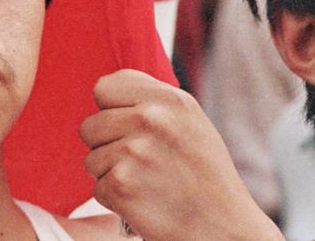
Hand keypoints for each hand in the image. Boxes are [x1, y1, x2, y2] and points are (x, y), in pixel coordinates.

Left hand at [80, 69, 283, 240]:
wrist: (224, 228)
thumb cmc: (206, 177)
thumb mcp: (191, 123)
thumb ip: (152, 103)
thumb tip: (107, 93)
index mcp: (170, 98)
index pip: (105, 87)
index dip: (111, 110)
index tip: (129, 128)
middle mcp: (151, 118)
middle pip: (91, 125)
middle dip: (108, 146)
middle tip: (141, 163)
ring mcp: (135, 151)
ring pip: (91, 158)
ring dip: (111, 174)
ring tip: (146, 182)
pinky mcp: (121, 184)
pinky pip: (97, 188)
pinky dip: (116, 200)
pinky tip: (144, 201)